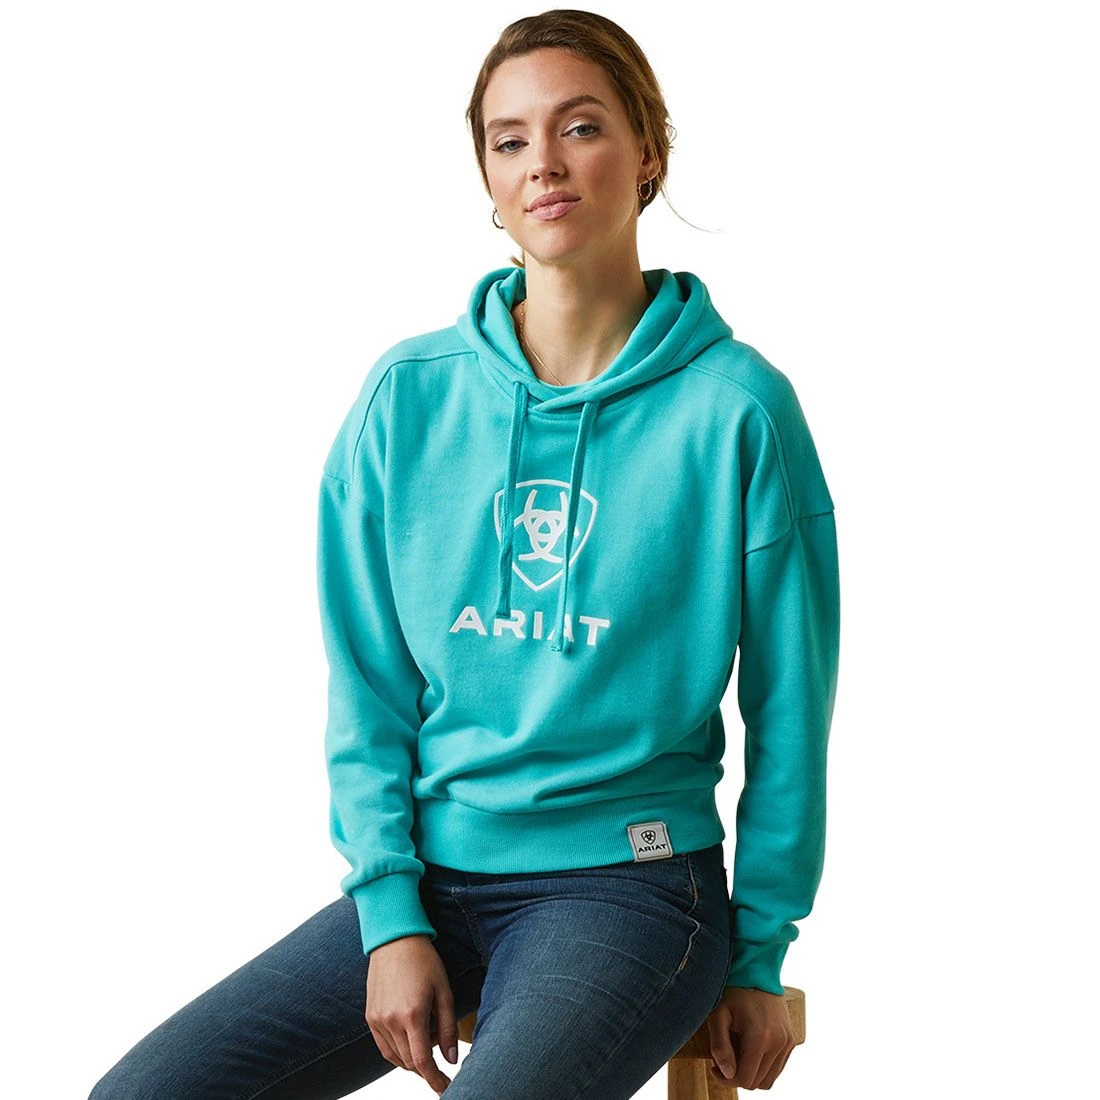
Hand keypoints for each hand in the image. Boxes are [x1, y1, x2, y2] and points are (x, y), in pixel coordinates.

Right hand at [366, 934, 458, 1095]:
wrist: (394, 939)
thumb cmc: (424, 961)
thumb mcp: (444, 991)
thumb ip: (447, 1028)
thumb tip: (451, 1059)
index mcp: (412, 1015)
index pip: (422, 1062)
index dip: (435, 1080)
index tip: (445, 1088)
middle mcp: (391, 1021)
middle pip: (409, 1063)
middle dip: (427, 1067)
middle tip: (441, 1053)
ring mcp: (377, 1020)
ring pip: (396, 1057)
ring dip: (412, 1059)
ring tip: (427, 1040)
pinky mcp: (370, 1016)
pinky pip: (383, 1047)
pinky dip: (398, 1051)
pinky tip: (410, 1039)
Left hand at [705, 985, 795, 1089]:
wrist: (757, 970)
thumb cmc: (733, 991)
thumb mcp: (718, 1015)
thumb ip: (720, 1046)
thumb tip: (727, 1073)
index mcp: (760, 1037)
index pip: (745, 1079)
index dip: (727, 1079)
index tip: (714, 1067)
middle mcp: (778, 1042)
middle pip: (757, 1082)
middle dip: (737, 1076)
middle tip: (723, 1060)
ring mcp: (787, 1041)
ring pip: (770, 1078)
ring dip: (751, 1073)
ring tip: (736, 1053)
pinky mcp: (791, 1039)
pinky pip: (778, 1067)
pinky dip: (763, 1066)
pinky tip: (749, 1050)